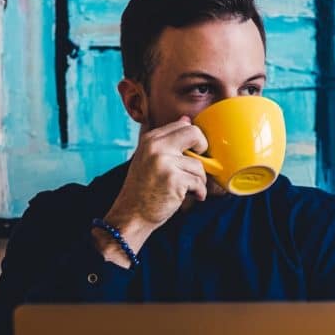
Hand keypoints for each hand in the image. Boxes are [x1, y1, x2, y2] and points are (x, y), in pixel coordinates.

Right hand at [92, 117, 207, 266]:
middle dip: (203, 149)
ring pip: (199, 165)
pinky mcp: (174, 180)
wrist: (132, 214)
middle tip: (197, 165)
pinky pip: (198, 182)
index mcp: (150, 139)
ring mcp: (165, 163)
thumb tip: (186, 120)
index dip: (193, 139)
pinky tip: (192, 196)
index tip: (194, 153)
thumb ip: (167, 141)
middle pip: (195, 134)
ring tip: (189, 189)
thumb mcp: (149, 158)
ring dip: (199, 180)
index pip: (182, 125)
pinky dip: (199, 192)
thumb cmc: (143, 189)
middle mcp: (156, 147)